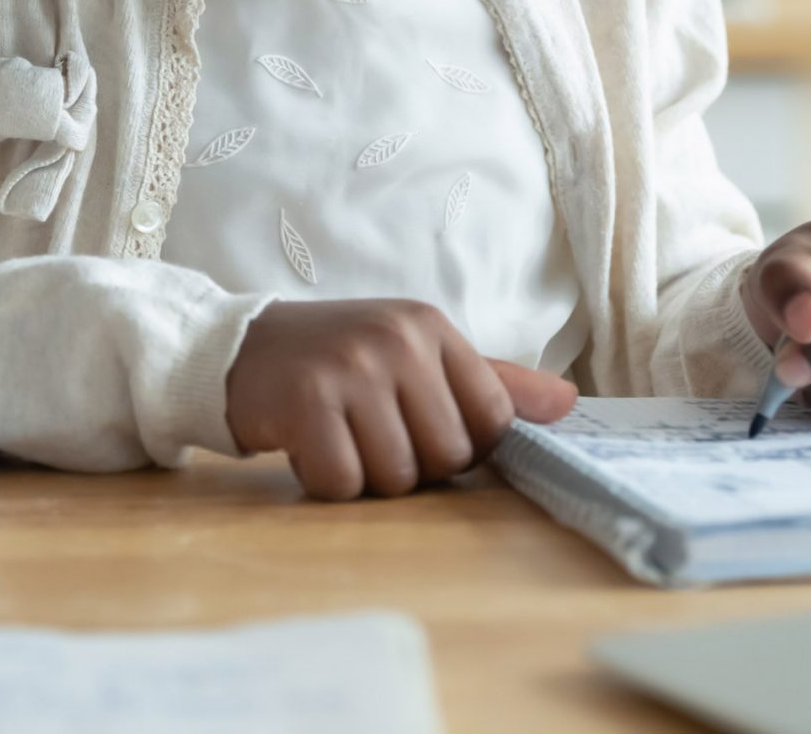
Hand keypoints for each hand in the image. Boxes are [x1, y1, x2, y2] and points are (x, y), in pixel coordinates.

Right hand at [225, 299, 576, 499]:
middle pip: (447, 457)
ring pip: (396, 477)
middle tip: (371, 434)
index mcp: (430, 327)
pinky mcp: (306, 402)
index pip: (492, 418)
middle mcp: (396, 341)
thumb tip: (570, 403)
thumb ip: (492, 382)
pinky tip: (309, 447)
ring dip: (366, 478)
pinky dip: (325, 482)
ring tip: (340, 438)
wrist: (240, 350)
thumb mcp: (415, 356)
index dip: (464, 447)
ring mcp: (351, 369)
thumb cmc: (339, 359)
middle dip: (411, 467)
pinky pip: (343, 484)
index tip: (421, 431)